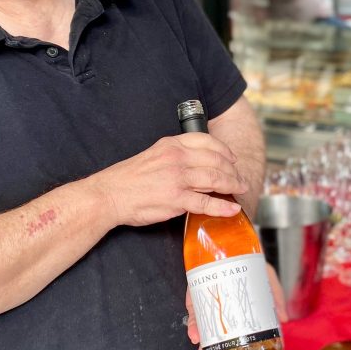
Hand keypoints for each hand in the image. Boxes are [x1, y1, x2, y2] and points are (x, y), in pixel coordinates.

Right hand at [94, 134, 247, 227]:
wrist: (109, 194)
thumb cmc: (128, 178)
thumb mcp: (153, 154)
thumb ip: (174, 154)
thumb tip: (194, 161)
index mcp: (171, 144)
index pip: (206, 141)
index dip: (224, 150)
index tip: (232, 158)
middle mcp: (177, 158)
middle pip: (216, 161)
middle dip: (233, 170)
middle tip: (240, 178)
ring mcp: (178, 178)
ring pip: (215, 179)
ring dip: (233, 185)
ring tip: (241, 189)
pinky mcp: (176, 199)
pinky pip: (207, 203)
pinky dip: (223, 207)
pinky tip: (232, 208)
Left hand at [187, 262, 287, 349]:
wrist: (222, 245)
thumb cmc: (248, 263)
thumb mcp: (266, 275)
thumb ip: (275, 294)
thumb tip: (284, 318)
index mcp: (255, 322)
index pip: (259, 348)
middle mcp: (235, 324)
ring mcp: (216, 318)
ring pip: (212, 345)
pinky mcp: (198, 308)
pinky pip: (195, 323)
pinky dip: (194, 330)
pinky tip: (194, 335)